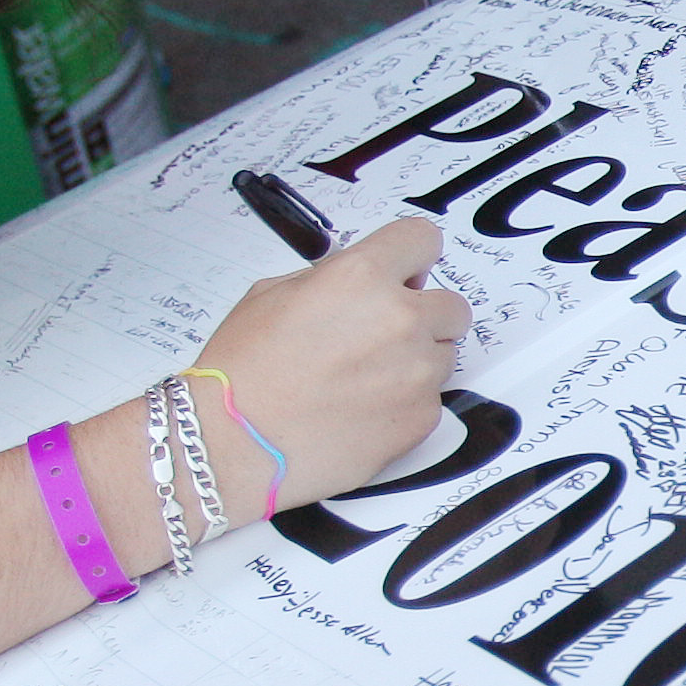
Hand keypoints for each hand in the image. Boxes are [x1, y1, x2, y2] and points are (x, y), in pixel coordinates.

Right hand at [185, 217, 474, 509]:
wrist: (234, 446)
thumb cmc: (240, 374)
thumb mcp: (271, 295)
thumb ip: (331, 279)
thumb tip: (364, 280)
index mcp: (360, 277)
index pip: (423, 240)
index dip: (412, 257)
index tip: (406, 272)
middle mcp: (400, 319)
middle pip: (451, 305)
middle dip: (424, 316)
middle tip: (382, 335)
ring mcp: (417, 372)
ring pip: (444, 354)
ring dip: (416, 361)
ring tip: (362, 380)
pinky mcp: (422, 419)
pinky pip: (431, 399)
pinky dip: (405, 404)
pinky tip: (361, 411)